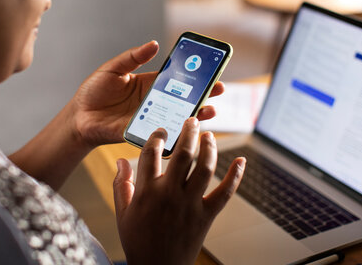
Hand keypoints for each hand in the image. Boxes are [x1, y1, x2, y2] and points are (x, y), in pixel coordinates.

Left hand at [70, 41, 224, 148]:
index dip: (193, 75)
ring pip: (178, 117)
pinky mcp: (142, 134)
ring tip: (209, 111)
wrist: (78, 116)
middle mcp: (154, 101)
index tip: (210, 68)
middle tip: (219, 89)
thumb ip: (133, 57)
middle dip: (203, 94)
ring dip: (195, 115)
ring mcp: (150, 118)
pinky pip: (162, 134)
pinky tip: (185, 130)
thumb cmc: (94, 91)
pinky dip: (175, 133)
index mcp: (149, 84)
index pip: (177, 79)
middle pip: (184, 98)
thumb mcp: (113, 68)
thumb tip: (154, 44)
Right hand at [113, 118, 245, 264]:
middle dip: (189, 132)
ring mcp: (190, 204)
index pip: (151, 153)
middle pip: (183, 154)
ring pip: (204, 167)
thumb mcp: (122, 213)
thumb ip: (122, 185)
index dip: (157, 136)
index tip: (162, 130)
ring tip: (209, 135)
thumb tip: (121, 160)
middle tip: (192, 120)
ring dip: (209, 147)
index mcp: (146, 191)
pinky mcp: (206, 216)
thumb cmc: (137, 241)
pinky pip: (224, 192)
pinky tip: (241, 160)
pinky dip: (235, 175)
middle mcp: (169, 194)